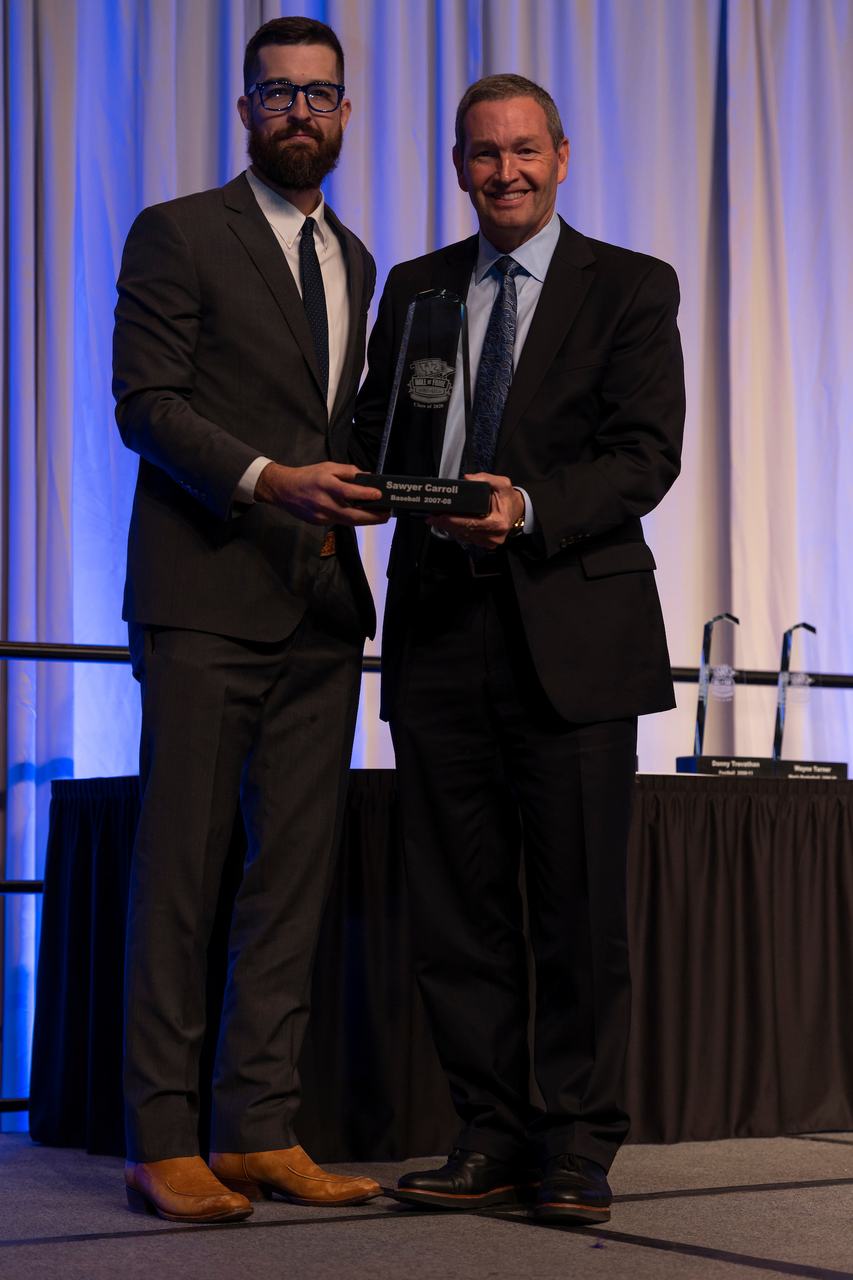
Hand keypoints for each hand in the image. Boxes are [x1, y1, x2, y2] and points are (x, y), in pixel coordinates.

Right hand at [254, 462, 389, 526]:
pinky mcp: (319, 522)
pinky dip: (353, 519)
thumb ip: (348, 471)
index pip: (347, 491)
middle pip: (351, 514)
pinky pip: (340, 521)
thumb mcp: (327, 466)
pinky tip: (363, 516)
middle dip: (372, 516)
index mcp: (325, 484)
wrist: (283, 490)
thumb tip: (367, 477)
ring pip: (347, 521)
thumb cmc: (307, 476)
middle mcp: (323, 502)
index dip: (364, 494)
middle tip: (386, 514)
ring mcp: (321, 515)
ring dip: (366, 520)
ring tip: (380, 516)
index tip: (379, 495)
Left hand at [426, 473, 523, 548]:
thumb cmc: (508, 497)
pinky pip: (467, 538)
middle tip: (431, 517)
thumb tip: (467, 479)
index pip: (472, 523)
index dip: (455, 520)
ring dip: (448, 528)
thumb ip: (485, 479)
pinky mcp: (485, 544)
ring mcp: (489, 542)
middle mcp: (494, 537)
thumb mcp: (502, 483)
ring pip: (464, 536)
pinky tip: (445, 524)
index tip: (442, 515)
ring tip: (434, 520)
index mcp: (498, 523)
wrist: (517, 510)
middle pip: (465, 531)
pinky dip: (455, 531)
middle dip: (446, 524)